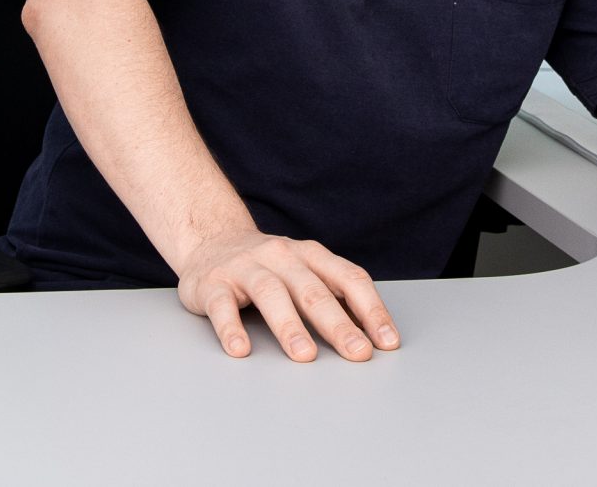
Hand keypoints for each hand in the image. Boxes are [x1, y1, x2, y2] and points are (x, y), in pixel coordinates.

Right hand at [175, 230, 399, 362]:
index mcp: (309, 255)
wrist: (210, 240)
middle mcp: (280, 256)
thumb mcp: (303, 270)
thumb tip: (373, 335)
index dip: (371, 309)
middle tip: (356, 352)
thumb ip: (333, 296)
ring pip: (270, 293)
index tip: (387, 341)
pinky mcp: (212, 284)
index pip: (348, 278)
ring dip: (289, 325)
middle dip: (338, 323)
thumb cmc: (268, 266)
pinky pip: (222, 306)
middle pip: (312, 289)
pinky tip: (241, 349)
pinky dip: (231, 328)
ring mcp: (244, 267)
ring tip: (304, 355)